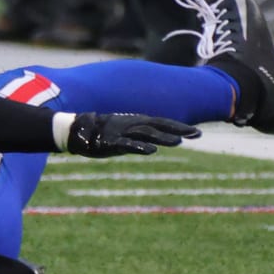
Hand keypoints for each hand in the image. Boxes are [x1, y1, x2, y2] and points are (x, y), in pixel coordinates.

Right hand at [66, 112, 200, 157]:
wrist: (77, 130)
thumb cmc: (103, 132)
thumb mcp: (125, 132)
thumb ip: (141, 136)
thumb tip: (157, 143)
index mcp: (136, 122)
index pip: (162, 123)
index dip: (179, 127)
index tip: (197, 132)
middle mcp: (132, 125)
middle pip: (159, 126)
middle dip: (177, 130)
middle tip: (197, 134)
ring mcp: (122, 133)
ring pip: (146, 134)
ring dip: (162, 137)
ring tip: (179, 142)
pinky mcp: (111, 142)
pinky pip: (127, 145)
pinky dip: (140, 147)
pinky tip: (152, 151)